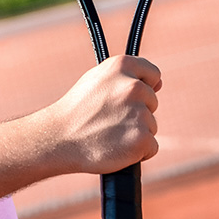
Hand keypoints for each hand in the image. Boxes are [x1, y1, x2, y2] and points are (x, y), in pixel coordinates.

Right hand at [40, 55, 161, 174]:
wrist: (59, 139)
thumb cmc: (76, 110)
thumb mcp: (96, 79)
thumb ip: (125, 76)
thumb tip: (158, 83)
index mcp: (122, 66)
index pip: (153, 74)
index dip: (144, 86)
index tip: (129, 97)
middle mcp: (133, 86)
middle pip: (152, 102)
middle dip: (137, 112)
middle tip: (110, 119)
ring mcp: (139, 113)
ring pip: (151, 125)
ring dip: (135, 132)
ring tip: (109, 133)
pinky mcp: (142, 139)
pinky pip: (151, 146)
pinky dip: (138, 151)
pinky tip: (117, 147)